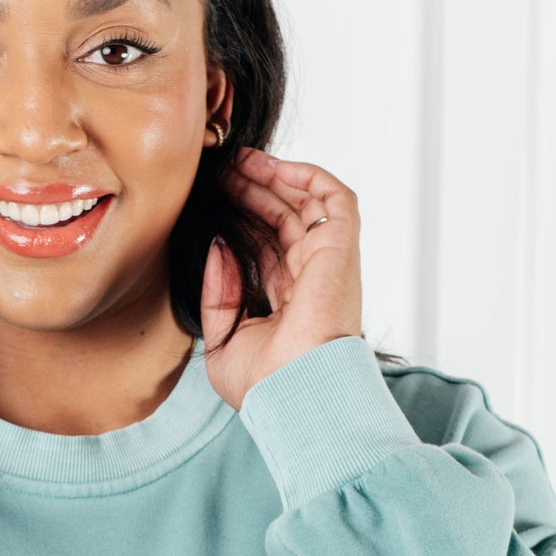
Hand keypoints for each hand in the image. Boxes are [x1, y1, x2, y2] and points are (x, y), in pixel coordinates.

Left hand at [200, 150, 363, 409]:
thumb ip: (218, 294)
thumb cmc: (263, 386)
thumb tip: (219, 246)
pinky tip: (273, 165)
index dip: (242, 221)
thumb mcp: (223, 340)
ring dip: (273, 178)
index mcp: (287, 304)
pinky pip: (333, 197)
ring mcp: (327, 263)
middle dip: (253, 192)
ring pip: (304, 205)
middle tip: (222, 172)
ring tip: (238, 161)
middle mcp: (310, 281)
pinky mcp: (340, 249)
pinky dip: (307, 176)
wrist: (294, 393)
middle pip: (283, 221)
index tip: (214, 200)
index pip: (265, 249)